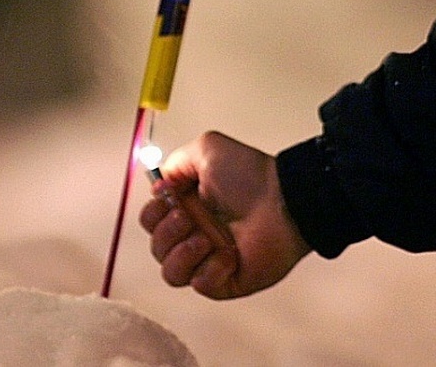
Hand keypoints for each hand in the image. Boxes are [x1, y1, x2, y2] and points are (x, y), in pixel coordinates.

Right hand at [139, 131, 311, 298]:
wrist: (284, 201)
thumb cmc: (252, 176)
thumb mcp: (208, 150)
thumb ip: (177, 162)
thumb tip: (160, 182)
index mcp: (190, 207)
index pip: (151, 221)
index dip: (154, 213)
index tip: (170, 199)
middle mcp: (197, 234)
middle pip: (157, 248)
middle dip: (167, 232)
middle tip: (189, 218)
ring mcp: (211, 260)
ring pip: (172, 273)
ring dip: (182, 254)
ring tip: (206, 239)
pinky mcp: (227, 280)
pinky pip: (201, 285)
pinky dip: (209, 271)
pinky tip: (228, 255)